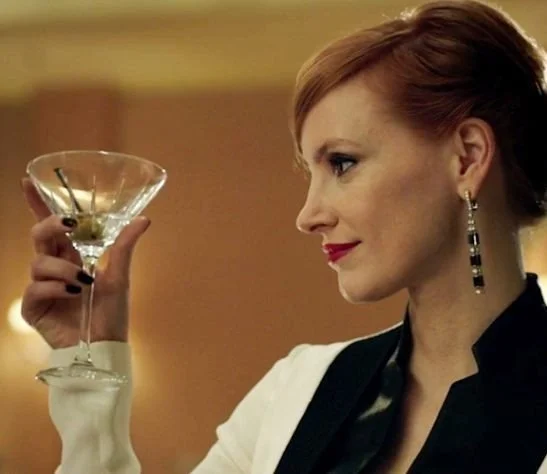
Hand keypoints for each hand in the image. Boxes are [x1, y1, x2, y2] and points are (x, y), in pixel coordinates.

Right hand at [20, 177, 149, 348]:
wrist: (105, 344)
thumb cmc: (112, 311)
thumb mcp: (120, 275)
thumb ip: (125, 246)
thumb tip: (144, 219)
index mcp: (72, 256)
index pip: (51, 227)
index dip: (38, 204)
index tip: (28, 181)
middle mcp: (54, 267)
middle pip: (39, 236)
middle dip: (49, 225)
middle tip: (69, 224)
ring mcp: (41, 286)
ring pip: (39, 261)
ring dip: (64, 267)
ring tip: (84, 282)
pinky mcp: (33, 306)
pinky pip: (35, 287)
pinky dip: (55, 287)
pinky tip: (74, 294)